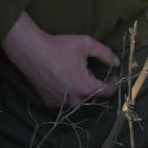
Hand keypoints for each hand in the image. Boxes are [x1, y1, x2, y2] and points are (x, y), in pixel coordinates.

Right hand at [1, 11, 120, 109]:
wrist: (30, 51)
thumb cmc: (58, 46)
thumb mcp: (85, 44)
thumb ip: (105, 54)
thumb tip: (117, 62)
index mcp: (85, 87)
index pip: (107, 92)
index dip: (113, 82)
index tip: (112, 74)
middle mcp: (74, 100)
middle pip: (92, 97)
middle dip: (94, 86)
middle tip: (89, 71)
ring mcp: (60, 103)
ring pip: (77, 100)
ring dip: (79, 91)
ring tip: (74, 75)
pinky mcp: (49, 102)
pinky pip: (63, 101)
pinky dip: (65, 93)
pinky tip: (61, 80)